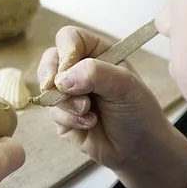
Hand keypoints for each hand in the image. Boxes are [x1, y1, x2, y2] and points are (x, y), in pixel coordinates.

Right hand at [37, 26, 186, 187]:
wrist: (138, 149)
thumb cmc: (138, 112)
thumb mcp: (124, 86)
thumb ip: (95, 73)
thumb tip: (62, 79)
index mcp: (97, 53)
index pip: (69, 38)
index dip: (65, 51)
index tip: (70, 69)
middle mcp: (79, 71)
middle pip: (49, 60)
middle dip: (54, 77)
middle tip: (61, 89)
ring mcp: (69, 94)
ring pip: (48, 89)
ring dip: (68, 103)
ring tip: (89, 112)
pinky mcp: (62, 117)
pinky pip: (52, 113)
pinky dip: (70, 120)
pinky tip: (89, 124)